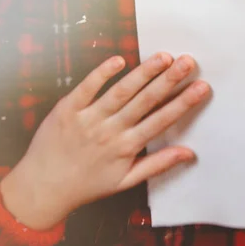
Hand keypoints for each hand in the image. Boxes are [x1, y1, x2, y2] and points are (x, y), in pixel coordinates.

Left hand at [0, 54, 209, 229]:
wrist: (42, 189)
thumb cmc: (87, 185)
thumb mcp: (126, 181)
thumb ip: (158, 164)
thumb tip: (189, 153)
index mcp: (126, 147)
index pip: (162, 120)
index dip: (184, 102)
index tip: (202, 87)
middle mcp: (110, 131)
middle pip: (145, 101)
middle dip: (170, 80)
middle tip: (188, 62)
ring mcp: (88, 118)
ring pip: (121, 91)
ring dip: (144, 72)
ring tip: (164, 57)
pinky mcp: (67, 109)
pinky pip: (87, 87)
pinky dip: (102, 73)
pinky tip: (119, 59)